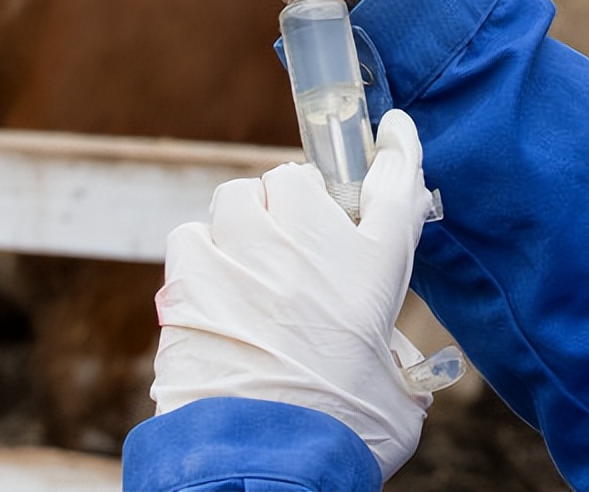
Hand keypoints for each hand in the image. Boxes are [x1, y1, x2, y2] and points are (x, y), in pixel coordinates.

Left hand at [151, 110, 432, 480]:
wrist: (265, 464)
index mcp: (374, 271)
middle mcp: (313, 247)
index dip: (397, 150)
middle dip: (291, 204)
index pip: (396, 186)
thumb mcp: (398, 394)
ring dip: (241, 223)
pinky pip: (190, 235)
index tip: (393, 131)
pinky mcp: (195, 274)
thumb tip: (395, 365)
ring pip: (236, 196)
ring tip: (245, 266)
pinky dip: (198, 255)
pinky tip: (208, 289)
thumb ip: (397, 359)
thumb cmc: (339, 436)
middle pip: (297, 180)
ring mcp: (250, 253)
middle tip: (290, 244)